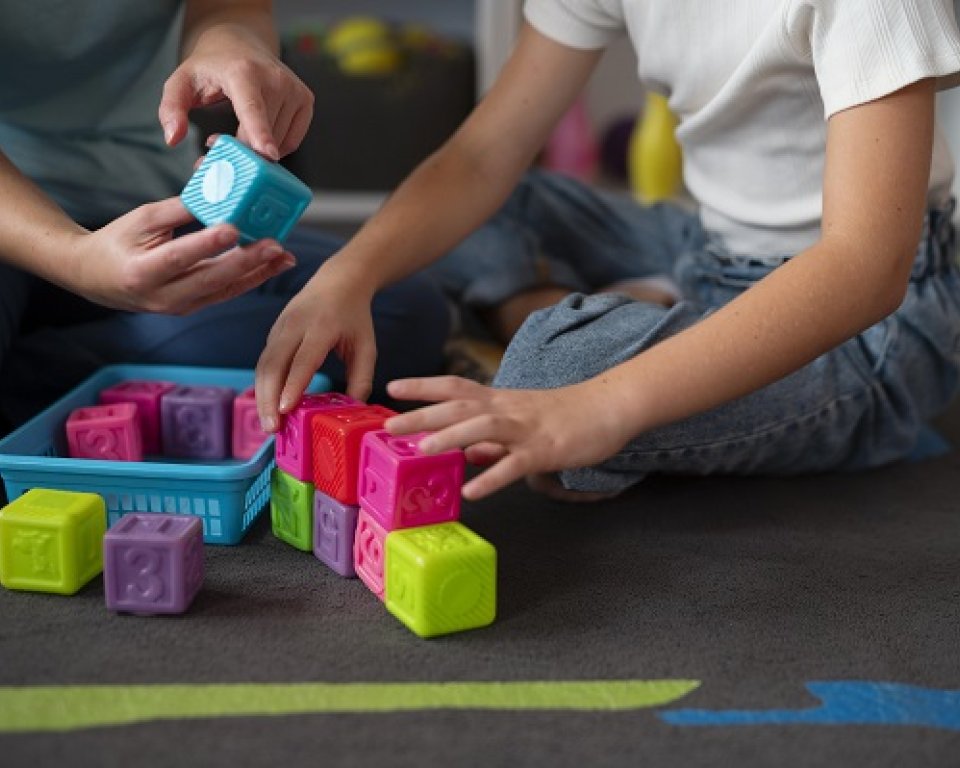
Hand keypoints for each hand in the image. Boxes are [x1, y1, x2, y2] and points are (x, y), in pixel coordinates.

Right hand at [70, 197, 294, 313]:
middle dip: (247, 262)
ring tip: (284, 256)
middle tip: (276, 245)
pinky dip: (251, 279)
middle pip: (210, 279)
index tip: (232, 228)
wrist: (96, 278)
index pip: (178, 257)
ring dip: (258, 273)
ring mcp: (179, 307)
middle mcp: (162, 297)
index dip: (206, 244)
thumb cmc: (118, 242)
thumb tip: (216, 191)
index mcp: (142, 272)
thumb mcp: (141, 219)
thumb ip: (178, 210)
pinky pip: (225, 293)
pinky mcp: (192, 308)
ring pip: (224, 290)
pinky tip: (273, 265)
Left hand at [159, 25, 313, 159]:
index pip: (253, 109)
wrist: (240, 43)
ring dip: (256, 150)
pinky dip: (274, 145)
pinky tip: (257, 132)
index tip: (267, 154)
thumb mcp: (180, 83)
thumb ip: (171, 110)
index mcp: (244, 72)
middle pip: (261, 135)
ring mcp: (295, 90)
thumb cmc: (211, 67)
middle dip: (240, 151)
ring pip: (278, 143)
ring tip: (237, 133)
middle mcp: (275, 79)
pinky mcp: (306, 100)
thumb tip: (173, 138)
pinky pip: (291, 141)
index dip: (259, 133)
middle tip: (215, 144)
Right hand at [255, 267, 377, 431]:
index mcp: (321, 326)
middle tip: (272, 428)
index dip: (293, 385)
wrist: (338, 280)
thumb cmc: (354, 317)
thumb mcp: (366, 346)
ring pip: (263, 365)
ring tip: (269, 424)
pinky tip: (268, 406)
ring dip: (262, 396)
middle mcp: (294, 325)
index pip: (303, 360)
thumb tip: (353, 408)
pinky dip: (263, 386)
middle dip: (269, 398)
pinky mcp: (273, 333)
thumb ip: (362, 377)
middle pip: (274, 364)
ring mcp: (279, 327)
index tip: (286, 410)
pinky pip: (264, 362)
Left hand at [384, 376, 634, 499]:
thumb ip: (493, 440)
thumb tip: (466, 455)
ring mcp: (526, 429)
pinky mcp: (545, 450)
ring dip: (451, 437)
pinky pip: (515, 464)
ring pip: (483, 427)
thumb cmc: (566, 415)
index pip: (455, 387)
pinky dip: (492, 477)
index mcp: (500, 401)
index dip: (423, 386)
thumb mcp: (523, 423)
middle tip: (389, 425)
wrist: (609, 407)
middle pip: (459, 406)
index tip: (392, 387)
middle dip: (422, 414)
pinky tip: (472, 491)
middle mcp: (507, 410)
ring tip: (421, 451)